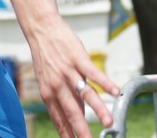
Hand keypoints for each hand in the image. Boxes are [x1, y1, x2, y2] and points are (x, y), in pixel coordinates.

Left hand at [29, 20, 119, 137]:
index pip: (59, 119)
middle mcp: (57, 85)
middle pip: (72, 112)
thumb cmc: (45, 56)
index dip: (67, 134)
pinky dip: (106, 83)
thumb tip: (79, 115)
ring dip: (99, 109)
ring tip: (109, 123)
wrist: (40, 29)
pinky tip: (116, 93)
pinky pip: (94, 73)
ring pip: (85, 94)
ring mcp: (68, 71)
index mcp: (48, 93)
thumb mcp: (47, 79)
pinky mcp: (78, 58)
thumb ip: (63, 97)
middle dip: (82, 130)